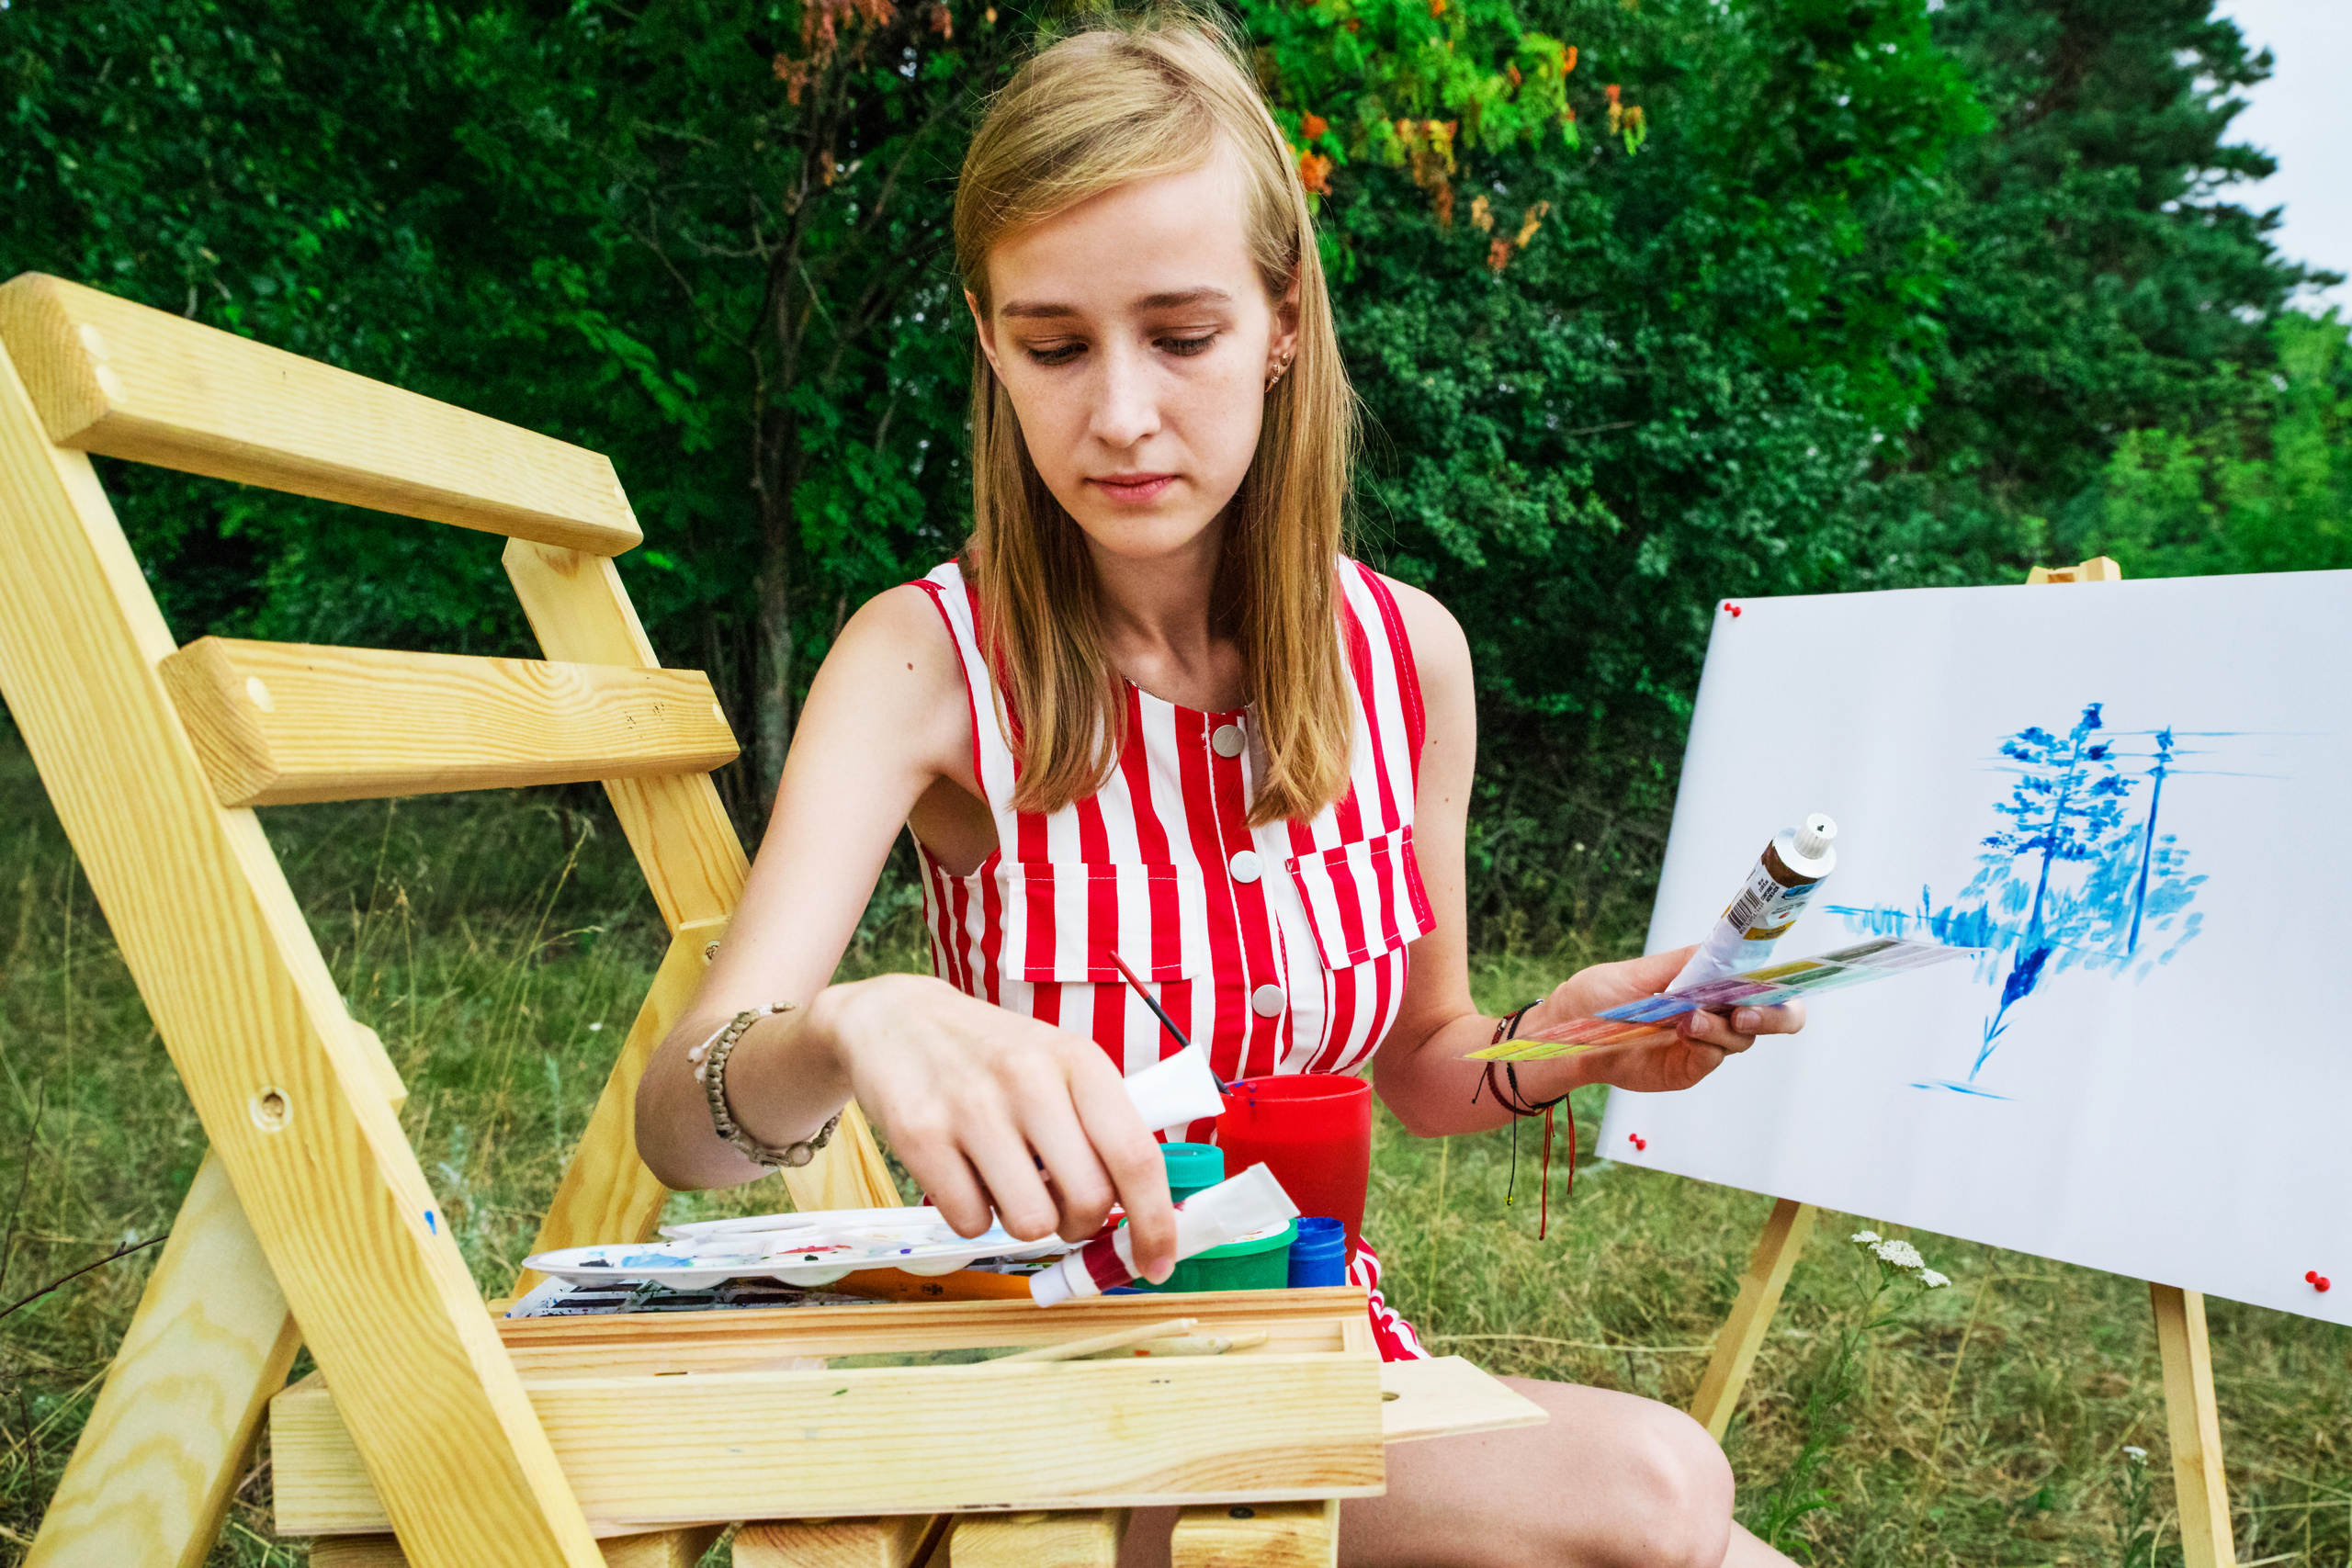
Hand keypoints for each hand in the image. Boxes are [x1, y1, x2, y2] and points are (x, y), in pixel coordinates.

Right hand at [796, 974, 1178, 1280]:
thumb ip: (1103, 1127)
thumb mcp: (1061, 1064)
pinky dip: (974, 1216)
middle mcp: (1029, 1079)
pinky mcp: (919, 1136)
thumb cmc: (996, 1055)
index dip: (1156, 1222)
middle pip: (1088, 1201)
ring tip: (1008, 1181)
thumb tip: (1145, 1214)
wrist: (900, 1018)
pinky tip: (965, 1174)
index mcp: (1079, 1061)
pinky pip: (971, 1223)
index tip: (1157, 1263)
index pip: (1136, 1156)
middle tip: (1061, 1205)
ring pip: (1030, 1223)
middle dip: (1080, 1224)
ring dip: (1025, 1221)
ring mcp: (971, 1107)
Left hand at [1524, 946, 1804, 1094]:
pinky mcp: (1687, 1069)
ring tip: (1689, 1018)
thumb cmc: (1595, 998)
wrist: (1564, 1035)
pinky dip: (1705, 1044)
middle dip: (1772, 1015)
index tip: (1773, 979)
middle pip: (1771, 1016)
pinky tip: (1682, 1031)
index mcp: (1708, 984)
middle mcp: (1714, 1013)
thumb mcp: (1635, 972)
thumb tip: (1723, 946)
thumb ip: (1680, 963)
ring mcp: (1702, 1043)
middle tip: (1744, 1013)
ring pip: (1740, 1038)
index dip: (1779, 983)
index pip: (1760, 983)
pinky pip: (1713, 1058)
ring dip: (1722, 1026)